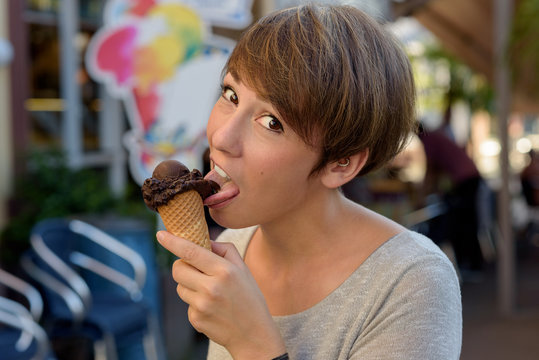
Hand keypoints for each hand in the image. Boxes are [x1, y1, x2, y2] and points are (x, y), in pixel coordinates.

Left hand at [156, 231, 285, 358]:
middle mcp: (211, 288)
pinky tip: (212, 309)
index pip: (191, 252)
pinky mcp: (196, 319)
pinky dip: (195, 304)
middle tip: (196, 270)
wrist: (254, 334)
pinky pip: (186, 304)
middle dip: (182, 266)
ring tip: (210, 293)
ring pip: (179, 287)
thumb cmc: (249, 298)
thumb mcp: (243, 269)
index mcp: (224, 271)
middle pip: (178, 269)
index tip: (160, 234)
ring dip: (189, 286)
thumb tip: (202, 241)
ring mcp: (202, 305)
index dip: (173, 242)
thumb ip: (224, 250)